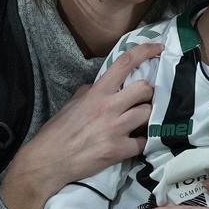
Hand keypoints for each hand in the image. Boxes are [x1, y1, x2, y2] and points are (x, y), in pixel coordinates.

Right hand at [0, 41, 160, 208]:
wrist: (49, 160)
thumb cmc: (58, 131)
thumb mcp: (72, 103)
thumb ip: (91, 92)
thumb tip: (100, 86)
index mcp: (97, 92)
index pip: (125, 63)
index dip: (145, 51)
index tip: (159, 48)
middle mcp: (109, 107)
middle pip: (145, 89)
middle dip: (148, 93)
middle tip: (142, 100)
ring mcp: (116, 129)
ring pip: (148, 114)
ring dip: (146, 117)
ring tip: (137, 122)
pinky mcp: (120, 150)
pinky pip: (143, 142)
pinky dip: (141, 142)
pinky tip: (133, 142)